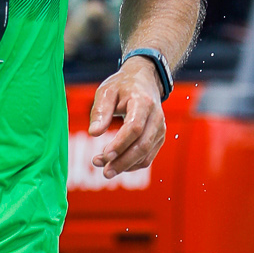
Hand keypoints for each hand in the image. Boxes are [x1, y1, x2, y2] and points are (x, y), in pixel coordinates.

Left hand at [87, 56, 165, 178]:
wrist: (144, 81)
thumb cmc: (122, 86)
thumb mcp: (106, 91)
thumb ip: (100, 111)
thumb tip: (94, 133)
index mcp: (143, 102)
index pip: (134, 128)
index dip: (120, 144)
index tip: (104, 155)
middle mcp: (156, 118)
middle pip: (142, 146)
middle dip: (122, 161)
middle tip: (104, 171)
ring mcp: (160, 129)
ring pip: (145, 155)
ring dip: (125, 166)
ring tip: (105, 169)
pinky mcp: (158, 139)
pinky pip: (147, 158)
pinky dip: (132, 165)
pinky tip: (116, 164)